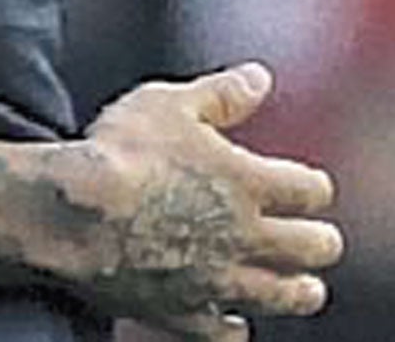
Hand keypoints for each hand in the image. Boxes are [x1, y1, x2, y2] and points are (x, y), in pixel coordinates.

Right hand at [62, 63, 342, 339]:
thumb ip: (220, 94)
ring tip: (303, 287)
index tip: (306, 185)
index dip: (312, 186)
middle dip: (319, 242)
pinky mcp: (186, 313)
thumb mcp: (167, 103)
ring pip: (285, 297)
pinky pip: (228, 332)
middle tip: (316, 239)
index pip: (311, 190)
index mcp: (249, 183)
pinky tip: (234, 319)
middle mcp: (248, 237)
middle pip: (314, 248)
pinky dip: (235, 325)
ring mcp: (220, 281)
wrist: (74, 213)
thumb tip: (261, 78)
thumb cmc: (119, 151)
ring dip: (298, 290)